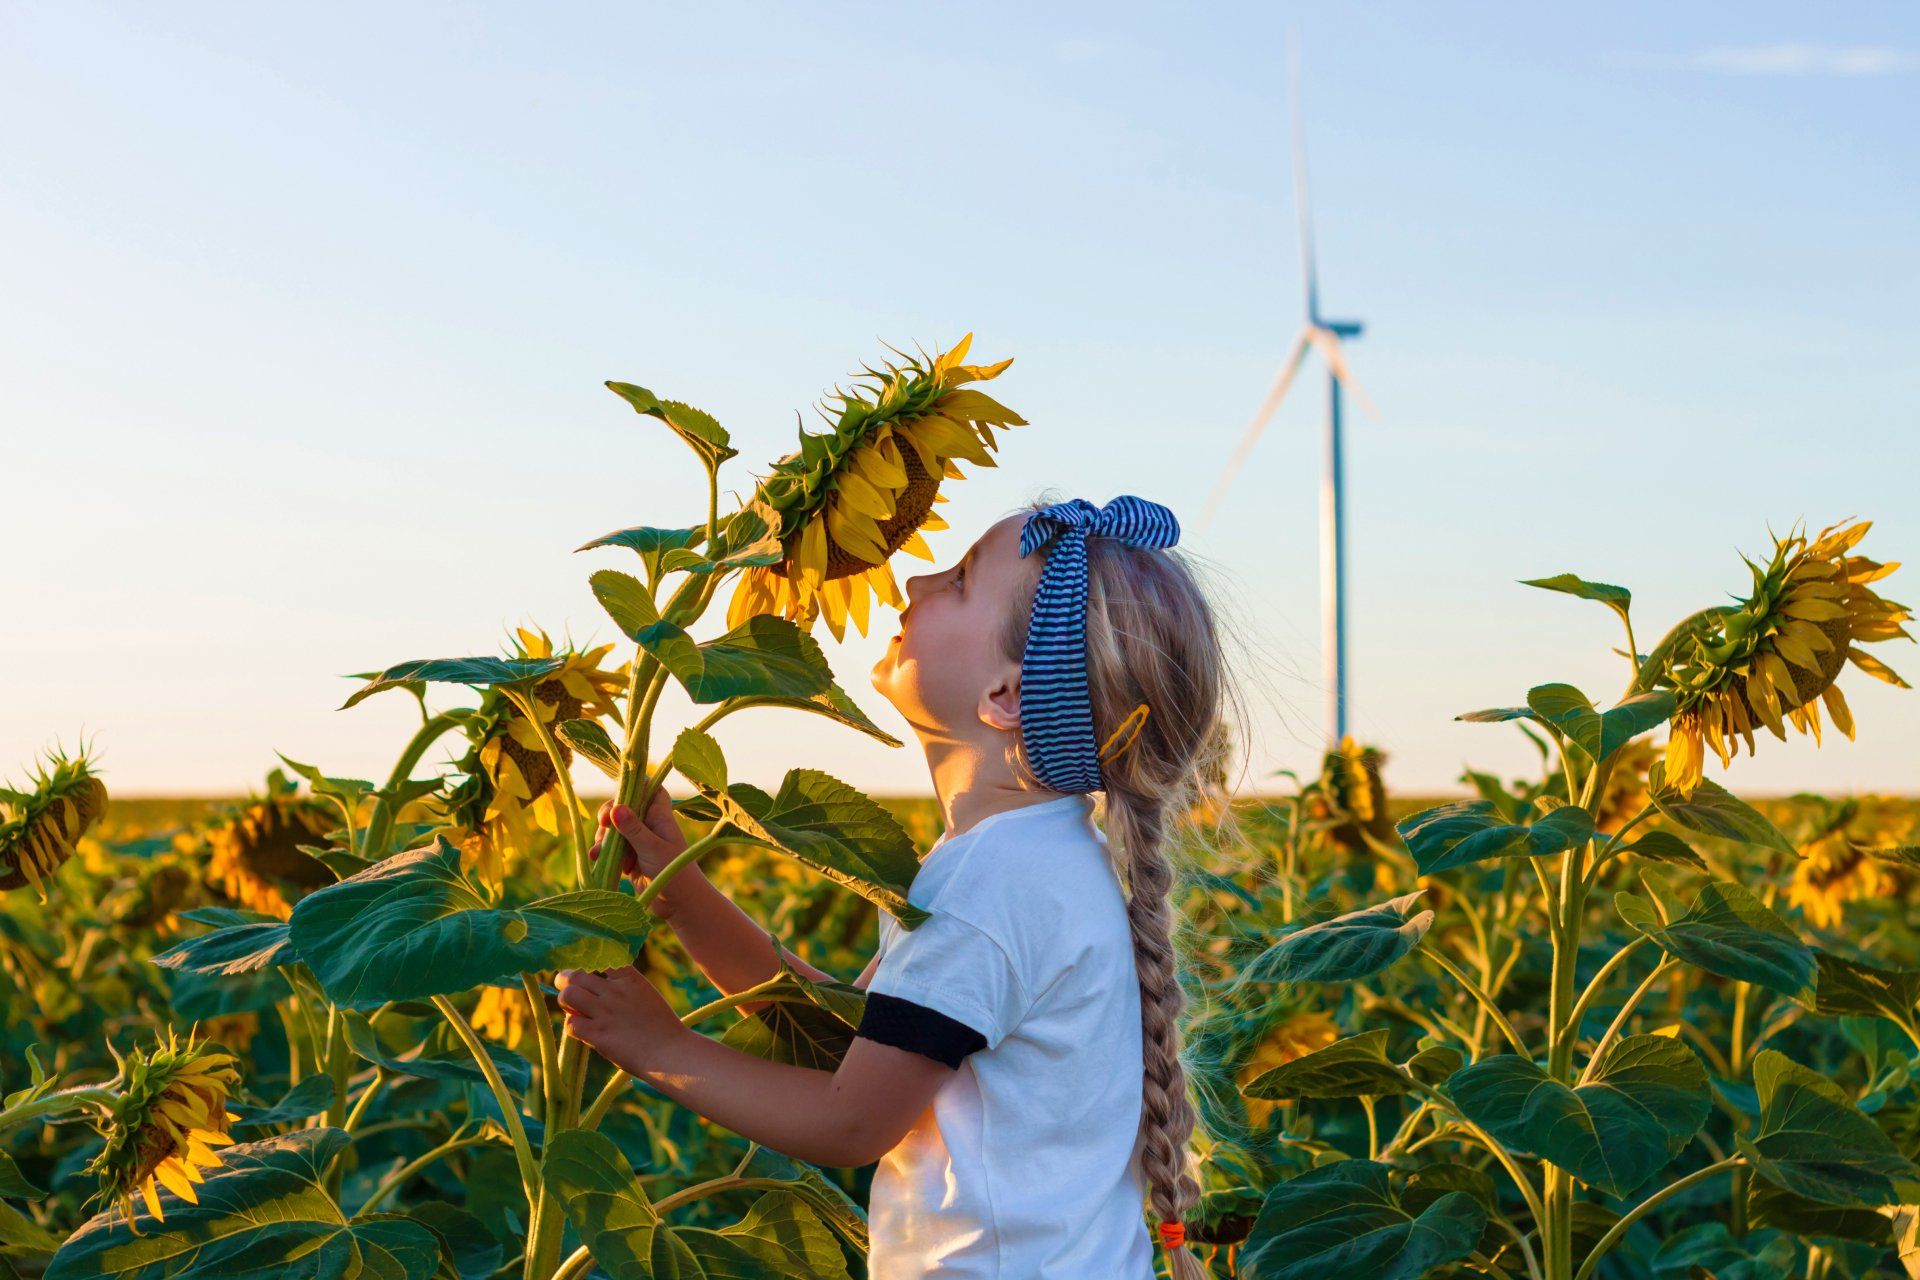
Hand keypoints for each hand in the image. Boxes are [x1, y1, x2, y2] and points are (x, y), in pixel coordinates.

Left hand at [556, 965, 688, 1075]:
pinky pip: (571, 1023)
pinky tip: (582, 1030)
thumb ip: (623, 989)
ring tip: (570, 1007)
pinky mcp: (598, 1034)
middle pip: (576, 975)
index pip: (599, 958)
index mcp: (629, 978)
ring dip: (565, 1000)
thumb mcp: (646, 995)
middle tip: (564, 985)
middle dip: (565, 979)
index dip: (586, 963)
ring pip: (568, 995)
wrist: (670, 1053)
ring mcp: (605, 1012)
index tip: (582, 969)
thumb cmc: (662, 1027)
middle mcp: (615, 991)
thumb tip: (595, 991)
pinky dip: (572, 1026)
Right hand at [591, 788, 698, 920]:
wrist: (680, 904)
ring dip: (604, 839)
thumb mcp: (652, 848)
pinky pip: (612, 850)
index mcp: (659, 816)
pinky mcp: (631, 859)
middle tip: (603, 825)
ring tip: (599, 853)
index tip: (618, 799)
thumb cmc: (674, 871)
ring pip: (615, 830)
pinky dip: (604, 853)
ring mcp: (639, 842)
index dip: (633, 788)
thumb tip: (615, 808)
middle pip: (624, 808)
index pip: (649, 790)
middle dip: (609, 816)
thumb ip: (633, 829)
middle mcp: (649, 825)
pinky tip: (597, 860)